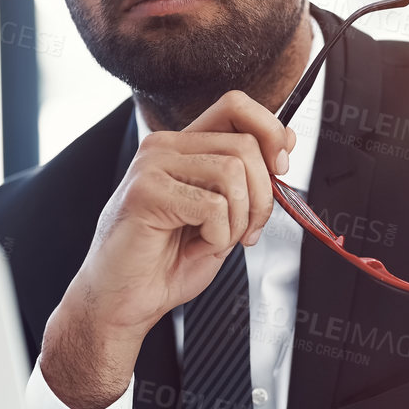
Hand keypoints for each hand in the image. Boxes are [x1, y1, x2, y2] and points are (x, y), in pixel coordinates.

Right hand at [41, 90, 296, 408]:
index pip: (236, 106)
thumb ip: (249, 179)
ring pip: (233, 173)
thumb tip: (285, 144)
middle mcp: (165, 147)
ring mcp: (151, 165)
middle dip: (262, 198)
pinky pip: (212, 205)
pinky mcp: (145, 191)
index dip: (271, 131)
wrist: (123, 302)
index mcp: (184, 147)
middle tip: (246, 232)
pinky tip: (195, 245)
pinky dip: (217, 236)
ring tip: (214, 241)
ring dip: (238, 220)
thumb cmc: (165, 263)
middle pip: (245, 145)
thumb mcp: (223, 216)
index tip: (281, 168)